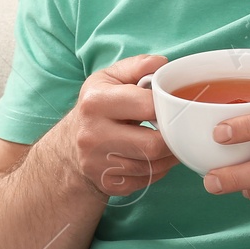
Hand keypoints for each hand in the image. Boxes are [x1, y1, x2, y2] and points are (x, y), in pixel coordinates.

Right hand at [60, 53, 180, 198]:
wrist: (69, 146)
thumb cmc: (97, 107)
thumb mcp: (110, 78)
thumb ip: (137, 66)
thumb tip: (163, 64)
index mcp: (96, 102)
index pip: (147, 106)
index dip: (168, 106)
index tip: (175, 106)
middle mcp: (92, 134)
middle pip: (152, 145)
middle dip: (173, 138)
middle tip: (179, 130)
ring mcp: (97, 164)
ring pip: (152, 166)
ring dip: (169, 157)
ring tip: (171, 143)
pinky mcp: (106, 184)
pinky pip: (146, 181)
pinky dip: (158, 171)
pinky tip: (156, 159)